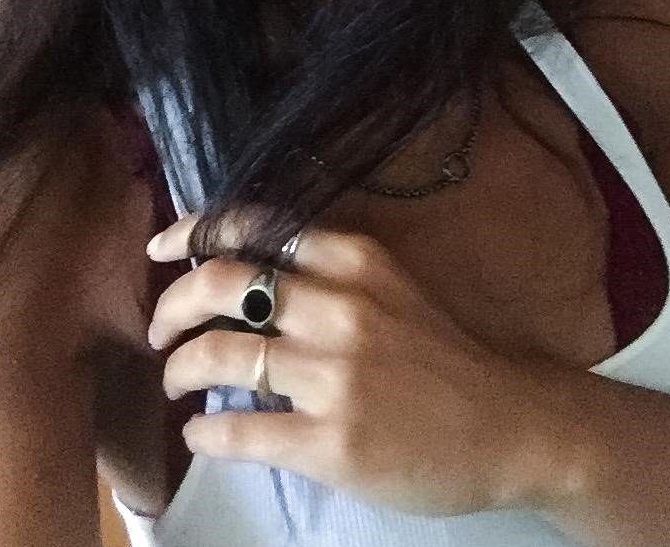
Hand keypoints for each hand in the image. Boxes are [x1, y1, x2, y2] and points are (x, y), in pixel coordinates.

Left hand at [146, 209, 550, 516]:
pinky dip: (204, 430)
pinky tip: (201, 431)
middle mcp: (340, 306)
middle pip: (221, 283)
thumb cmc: (445, 354)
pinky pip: (239, 428)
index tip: (161, 249)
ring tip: (177, 381)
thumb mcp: (391, 287)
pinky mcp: (332, 441)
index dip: (192, 233)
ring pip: (218, 354)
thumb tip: (239, 272)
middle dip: (171, 305)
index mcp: (354, 258)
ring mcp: (334, 375)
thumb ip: (326, 274)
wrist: (511, 425)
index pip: (252, 228)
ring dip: (179, 368)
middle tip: (158, 330)